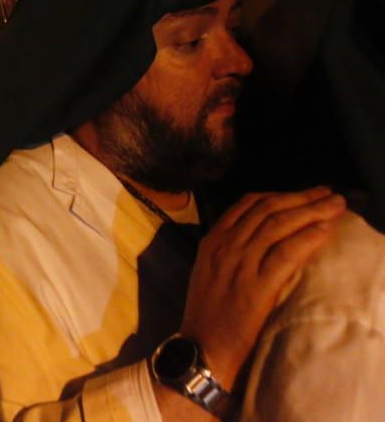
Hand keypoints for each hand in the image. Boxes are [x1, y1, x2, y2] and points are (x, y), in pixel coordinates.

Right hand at [179, 186, 345, 387]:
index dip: (281, 194)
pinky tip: (325, 231)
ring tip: (336, 207)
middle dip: (303, 197)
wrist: (203, 347)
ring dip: (312, 211)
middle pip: (268, 209)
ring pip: (279, 225)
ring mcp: (241, 264)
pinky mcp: (257, 286)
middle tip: (330, 194)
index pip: (248, 204)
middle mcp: (226, 246)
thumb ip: (229, 249)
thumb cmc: (207, 313)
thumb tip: (262, 234)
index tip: (305, 193)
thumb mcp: (209, 270)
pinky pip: (287, 254)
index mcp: (213, 240)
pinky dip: (308, 238)